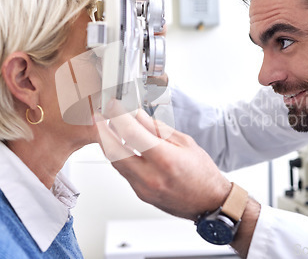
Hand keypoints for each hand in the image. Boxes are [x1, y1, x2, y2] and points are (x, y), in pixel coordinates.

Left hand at [95, 100, 230, 220]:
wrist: (209, 202)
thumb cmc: (202, 173)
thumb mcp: (184, 143)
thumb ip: (157, 128)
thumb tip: (138, 114)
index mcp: (165, 159)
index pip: (131, 133)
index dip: (118, 116)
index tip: (112, 105)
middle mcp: (151, 176)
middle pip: (114, 150)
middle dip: (102, 130)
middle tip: (98, 116)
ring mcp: (143, 188)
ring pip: (115, 162)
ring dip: (108, 143)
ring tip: (107, 128)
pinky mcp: (140, 194)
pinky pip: (123, 172)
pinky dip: (119, 156)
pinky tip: (121, 146)